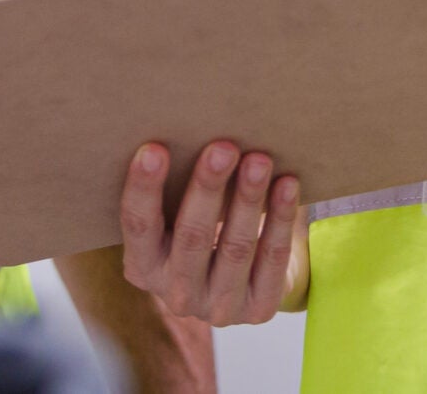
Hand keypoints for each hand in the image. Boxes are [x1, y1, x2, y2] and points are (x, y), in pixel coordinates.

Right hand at [119, 140, 304, 324]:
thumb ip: (179, 182)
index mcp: (144, 266)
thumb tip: (196, 116)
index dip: (144, 188)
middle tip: (223, 147)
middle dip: (207, 188)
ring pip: (235, 248)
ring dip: (248, 200)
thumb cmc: (205, 227)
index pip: (138, 226)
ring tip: (260, 160)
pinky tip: (288, 185)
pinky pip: (271, 259)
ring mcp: (217, 307)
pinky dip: (280, 218)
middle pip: (191, 237)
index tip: (154, 148)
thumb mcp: (180, 215)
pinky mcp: (257, 310)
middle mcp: (175, 294)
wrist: (248, 281)